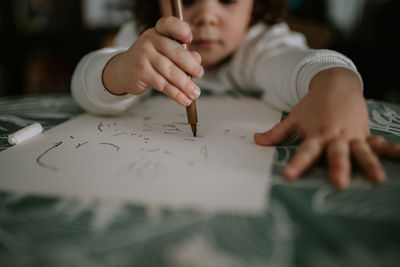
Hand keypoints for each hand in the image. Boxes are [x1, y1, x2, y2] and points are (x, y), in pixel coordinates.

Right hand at [102, 16, 203, 105]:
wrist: (124, 70)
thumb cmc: (150, 60)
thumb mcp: (166, 52)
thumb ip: (183, 54)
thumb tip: (197, 59)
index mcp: (159, 31)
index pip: (170, 25)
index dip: (182, 30)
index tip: (190, 39)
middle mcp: (150, 40)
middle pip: (176, 52)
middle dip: (192, 66)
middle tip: (200, 74)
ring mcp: (144, 55)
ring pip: (171, 71)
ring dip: (186, 84)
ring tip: (195, 93)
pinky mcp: (141, 72)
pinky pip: (163, 84)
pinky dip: (176, 94)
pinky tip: (185, 100)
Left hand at [254, 67, 398, 188]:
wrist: (335, 84)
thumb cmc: (311, 106)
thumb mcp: (293, 119)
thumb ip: (276, 134)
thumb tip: (255, 141)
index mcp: (315, 134)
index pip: (304, 152)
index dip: (297, 164)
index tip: (289, 176)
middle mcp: (333, 136)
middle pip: (335, 154)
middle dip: (338, 168)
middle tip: (339, 183)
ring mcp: (351, 135)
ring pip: (360, 151)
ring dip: (368, 164)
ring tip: (377, 179)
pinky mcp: (364, 133)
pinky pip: (378, 144)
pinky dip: (391, 150)